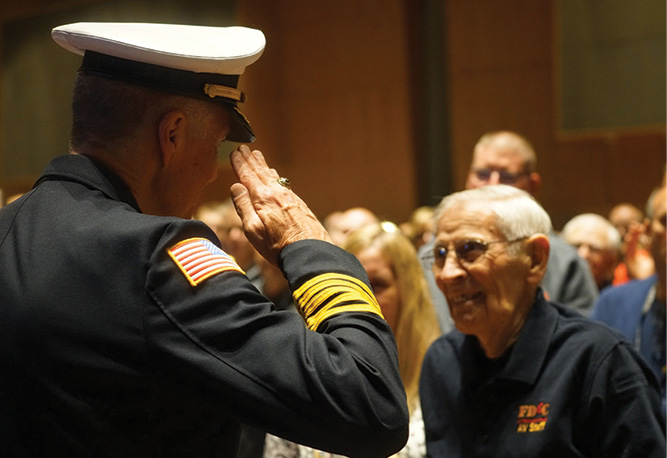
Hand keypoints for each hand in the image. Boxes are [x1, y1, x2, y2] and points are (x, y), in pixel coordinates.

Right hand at [229, 145, 331, 264]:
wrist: (310, 252)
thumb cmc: (278, 247)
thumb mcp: (253, 230)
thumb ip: (243, 206)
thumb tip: (236, 186)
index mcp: (263, 199)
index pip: (247, 176)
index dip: (240, 164)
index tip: (234, 152)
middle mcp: (277, 194)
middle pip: (260, 172)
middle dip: (251, 160)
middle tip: (244, 148)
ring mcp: (290, 197)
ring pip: (273, 176)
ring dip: (263, 165)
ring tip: (257, 156)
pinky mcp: (299, 204)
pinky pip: (282, 184)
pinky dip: (275, 176)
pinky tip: (275, 175)